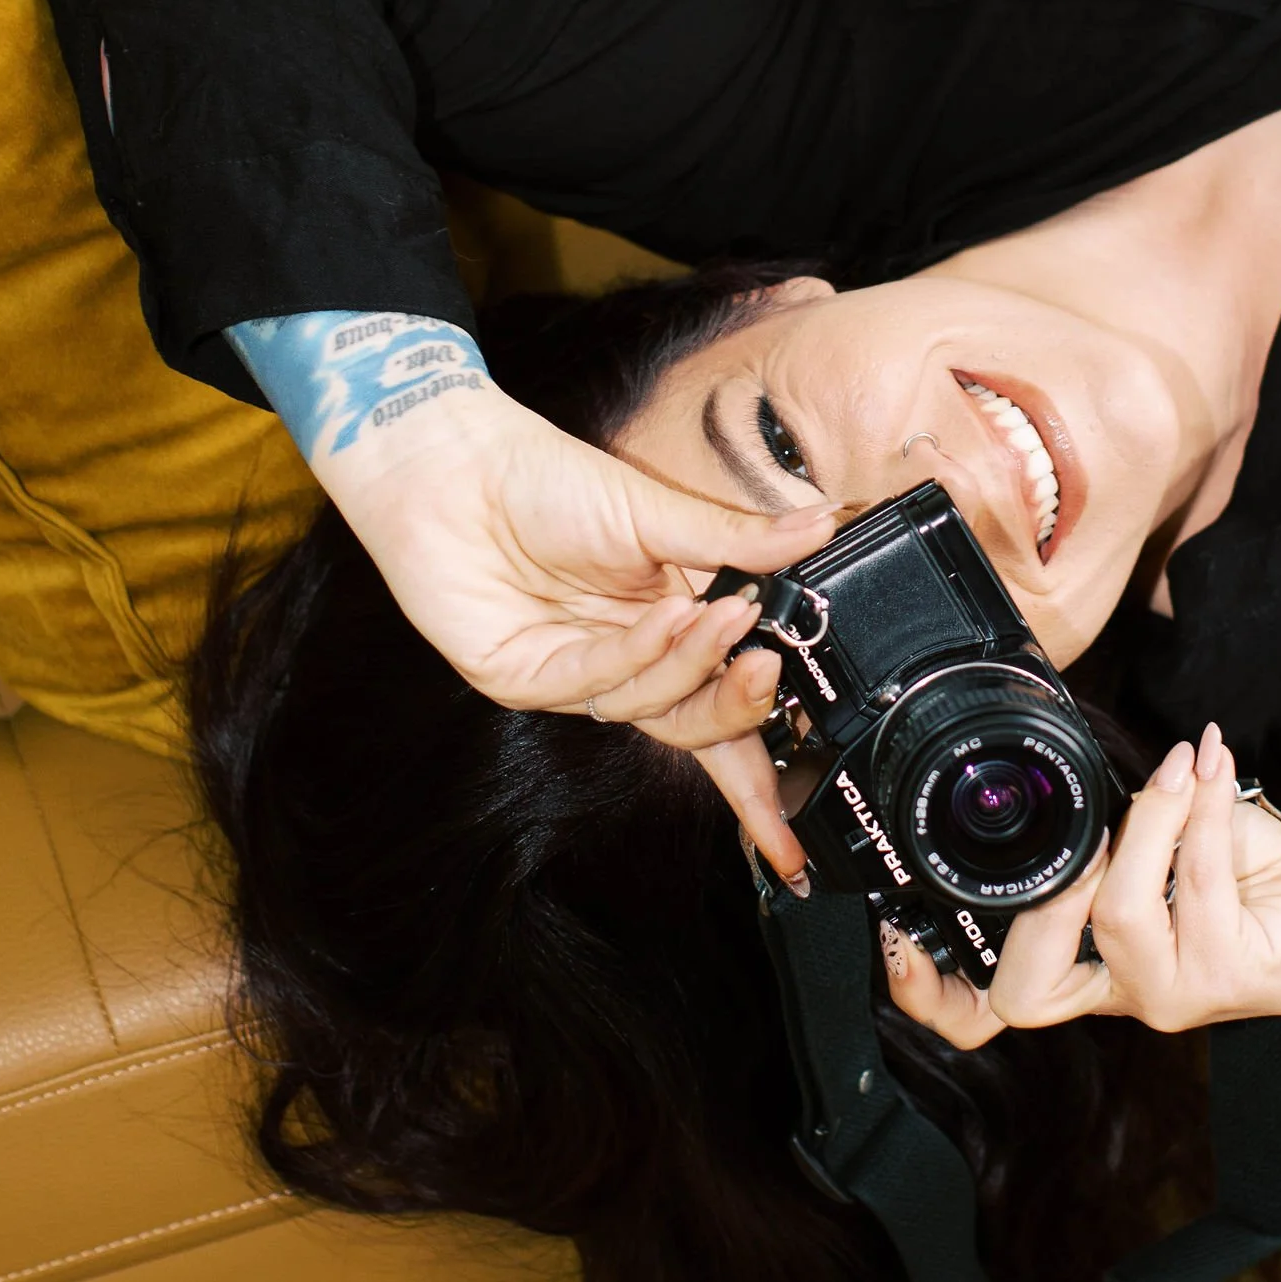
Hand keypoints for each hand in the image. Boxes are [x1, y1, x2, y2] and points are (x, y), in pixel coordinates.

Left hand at [325, 376, 830, 871]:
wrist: (456, 467)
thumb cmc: (545, 480)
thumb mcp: (660, 510)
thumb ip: (740, 538)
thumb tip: (824, 525)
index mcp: (668, 621)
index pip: (725, 700)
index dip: (764, 759)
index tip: (802, 814)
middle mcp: (626, 657)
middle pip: (698, 722)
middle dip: (741, 707)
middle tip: (768, 666)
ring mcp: (577, 675)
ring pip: (654, 707)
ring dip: (693, 664)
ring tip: (720, 613)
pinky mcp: (528, 680)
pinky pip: (600, 684)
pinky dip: (640, 653)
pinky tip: (665, 614)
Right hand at [878, 722, 1280, 1050]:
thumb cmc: (1262, 886)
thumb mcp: (1175, 847)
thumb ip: (1126, 823)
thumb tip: (1096, 762)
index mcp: (1093, 971)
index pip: (989, 1013)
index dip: (930, 995)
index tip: (896, 939)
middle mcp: (1121, 996)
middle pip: (1029, 990)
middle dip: (1041, 899)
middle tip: (1081, 833)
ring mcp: (1169, 997)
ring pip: (1116, 910)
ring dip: (1147, 822)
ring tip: (1178, 769)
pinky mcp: (1222, 979)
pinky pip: (1192, 882)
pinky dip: (1201, 809)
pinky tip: (1211, 767)